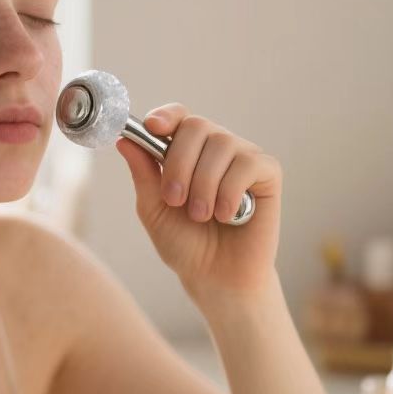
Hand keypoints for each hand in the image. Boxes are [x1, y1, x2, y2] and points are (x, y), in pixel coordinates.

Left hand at [114, 103, 282, 307]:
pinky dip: (230, 192)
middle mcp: (216, 147)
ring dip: (204, 185)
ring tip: (200, 215)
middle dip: (179, 164)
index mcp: (187, 151)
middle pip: (197, 126)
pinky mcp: (267, 173)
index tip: (153, 128)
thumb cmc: (185, 243)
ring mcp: (243, 157)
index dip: (166, 116)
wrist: (215, 277)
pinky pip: (247, 163)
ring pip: (222, 144)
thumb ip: (143, 173)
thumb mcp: (154, 208)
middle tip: (175, 199)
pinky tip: (227, 216)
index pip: (178, 116)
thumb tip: (125, 140)